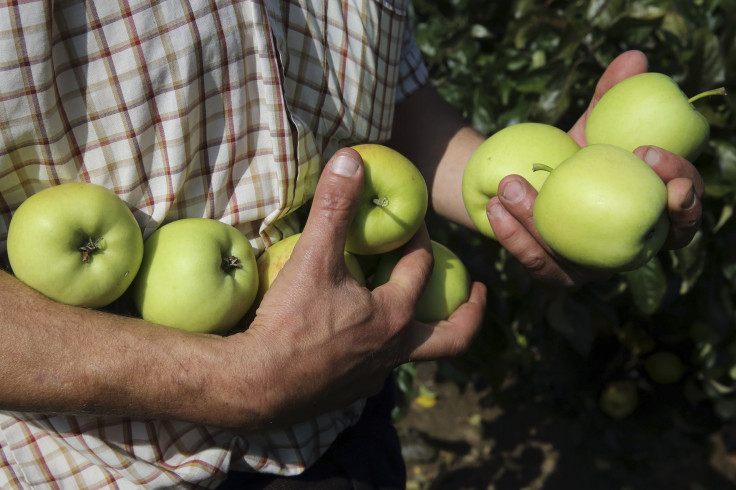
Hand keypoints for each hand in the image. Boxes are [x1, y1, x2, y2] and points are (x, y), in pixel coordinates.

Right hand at [239, 148, 485, 426]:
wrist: (255, 386)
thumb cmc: (289, 322)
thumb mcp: (313, 259)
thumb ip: (334, 209)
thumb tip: (350, 159)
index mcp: (393, 315)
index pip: (420, 268)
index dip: (419, 239)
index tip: (414, 223)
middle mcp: (393, 350)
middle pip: (451, 336)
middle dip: (470, 312)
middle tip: (480, 292)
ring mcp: (373, 377)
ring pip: (412, 353)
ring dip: (421, 331)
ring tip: (415, 313)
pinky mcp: (348, 393)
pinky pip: (377, 368)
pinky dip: (380, 349)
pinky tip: (361, 339)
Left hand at [487, 50, 703, 285]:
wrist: (521, 182)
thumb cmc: (568, 155)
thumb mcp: (587, 128)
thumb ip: (609, 99)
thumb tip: (632, 59)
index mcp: (652, 211)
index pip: (685, 208)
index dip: (683, 188)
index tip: (649, 152)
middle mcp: (631, 246)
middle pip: (654, 243)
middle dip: (639, 215)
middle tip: (601, 178)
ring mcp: (594, 268)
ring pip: (580, 255)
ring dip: (540, 220)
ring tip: (509, 183)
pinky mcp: (555, 274)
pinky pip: (537, 261)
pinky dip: (514, 235)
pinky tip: (495, 206)